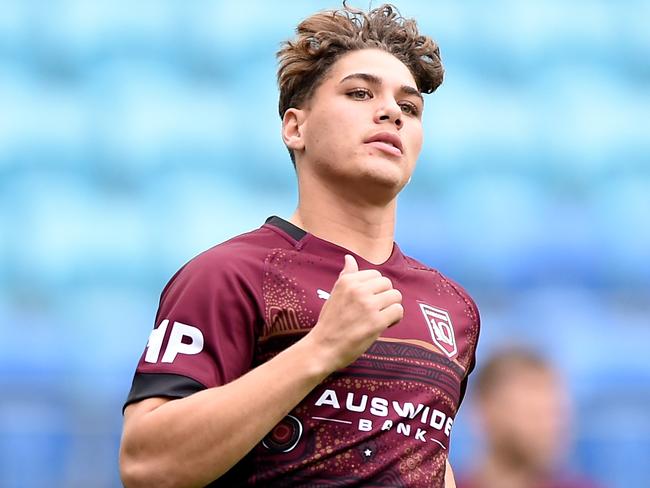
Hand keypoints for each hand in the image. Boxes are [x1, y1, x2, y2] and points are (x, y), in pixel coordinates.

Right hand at [307, 254, 402, 371]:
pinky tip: (384, 325)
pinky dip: (395, 319)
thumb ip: (346, 276)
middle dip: (385, 297)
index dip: (376, 289)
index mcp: (347, 281)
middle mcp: (358, 290)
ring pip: (396, 296)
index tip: (369, 301)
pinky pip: (398, 311)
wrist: (322, 348)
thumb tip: (349, 258)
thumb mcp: (335, 294)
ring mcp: (367, 305)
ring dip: (392, 307)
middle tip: (377, 310)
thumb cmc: (329, 322)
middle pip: (388, 283)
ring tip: (381, 318)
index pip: (376, 275)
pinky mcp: (376, 322)